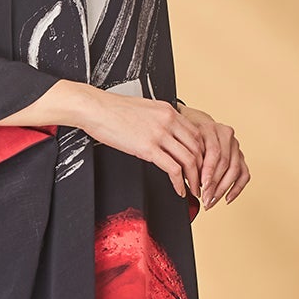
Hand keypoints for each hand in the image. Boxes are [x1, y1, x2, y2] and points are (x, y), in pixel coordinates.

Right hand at [76, 92, 204, 199]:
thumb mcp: (144, 109)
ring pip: (189, 160)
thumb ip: (158, 120)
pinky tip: (178, 190)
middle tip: (201, 180)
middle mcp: (169, 121)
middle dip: (202, 168)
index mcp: (169, 111)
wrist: (96, 108)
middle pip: (197, 147)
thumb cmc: (113, 109)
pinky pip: (173, 169)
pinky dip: (179, 183)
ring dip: (194, 178)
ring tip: (193, 189)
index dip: (202, 153)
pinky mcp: (148, 148)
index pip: (196, 133)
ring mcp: (160, 134)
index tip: (201, 164)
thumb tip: (164, 133)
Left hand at [171, 104, 249, 207]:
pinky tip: (227, 199)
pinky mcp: (240, 156)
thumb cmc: (185, 135)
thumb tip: (183, 180)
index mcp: (211, 128)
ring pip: (235, 170)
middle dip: (215, 184)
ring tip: (211, 201)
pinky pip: (244, 174)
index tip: (202, 186)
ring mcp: (235, 145)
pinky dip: (237, 188)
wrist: (194, 124)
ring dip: (223, 189)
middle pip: (225, 163)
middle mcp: (226, 135)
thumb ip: (185, 156)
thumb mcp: (181, 141)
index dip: (209, 171)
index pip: (214, 152)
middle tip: (205, 198)